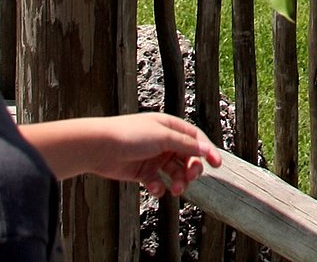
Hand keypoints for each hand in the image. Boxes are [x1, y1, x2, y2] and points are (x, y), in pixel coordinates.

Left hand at [89, 113, 222, 196]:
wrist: (99, 147)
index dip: (207, 150)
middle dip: (191, 169)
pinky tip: (154, 188)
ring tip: (174, 189)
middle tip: (190, 178)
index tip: (217, 164)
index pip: (195, 138)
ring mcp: (153, 157)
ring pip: (174, 172)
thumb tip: (205, 150)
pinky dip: (158, 187)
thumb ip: (185, 144)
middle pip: (187, 157)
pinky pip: (157, 182)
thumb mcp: (163, 137)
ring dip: (178, 181)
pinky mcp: (142, 172)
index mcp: (170, 127)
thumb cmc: (130, 135)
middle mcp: (163, 141)